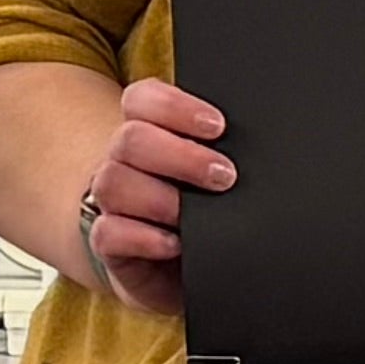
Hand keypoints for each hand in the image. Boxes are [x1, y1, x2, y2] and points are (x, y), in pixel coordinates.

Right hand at [74, 77, 234, 314]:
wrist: (184, 264)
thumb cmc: (208, 211)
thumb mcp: (217, 177)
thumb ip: (223, 154)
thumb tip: (257, 147)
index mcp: (151, 133)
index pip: (142, 100)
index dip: (174, 107)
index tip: (218, 126)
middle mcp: (125, 162)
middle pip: (130, 139)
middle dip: (181, 156)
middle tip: (225, 176)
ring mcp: (111, 203)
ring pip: (112, 182)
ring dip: (160, 197)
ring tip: (197, 217)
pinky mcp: (109, 245)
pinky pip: (107, 233)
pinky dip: (143, 237)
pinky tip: (175, 244)